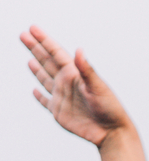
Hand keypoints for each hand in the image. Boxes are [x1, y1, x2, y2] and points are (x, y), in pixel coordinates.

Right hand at [20, 25, 129, 146]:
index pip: (56, 53)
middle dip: (35, 48)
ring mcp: (63, 97)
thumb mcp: (98, 87)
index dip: (44, 40)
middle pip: (47, 62)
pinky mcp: (60, 112)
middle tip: (23, 34)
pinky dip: (40, 96)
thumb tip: (79, 50)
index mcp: (75, 74)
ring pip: (45, 79)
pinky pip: (46, 102)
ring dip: (37, 69)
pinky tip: (35, 90)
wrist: (112, 132)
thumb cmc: (110, 108)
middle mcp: (67, 83)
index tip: (33, 28)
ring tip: (30, 59)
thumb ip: (87, 69)